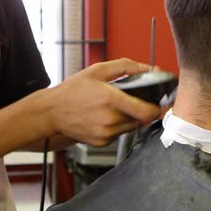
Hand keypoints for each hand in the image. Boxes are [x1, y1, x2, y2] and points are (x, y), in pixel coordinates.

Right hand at [46, 58, 160, 146]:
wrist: (52, 112)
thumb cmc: (72, 91)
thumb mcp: (97, 71)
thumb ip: (126, 67)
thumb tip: (149, 69)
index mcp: (111, 100)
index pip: (147, 112)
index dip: (157, 109)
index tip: (158, 104)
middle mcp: (110, 120)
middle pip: (141, 119)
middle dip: (140, 110)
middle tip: (130, 101)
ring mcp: (106, 133)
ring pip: (131, 127)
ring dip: (129, 118)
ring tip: (113, 108)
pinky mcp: (102, 142)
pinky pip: (119, 134)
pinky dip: (117, 126)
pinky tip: (104, 117)